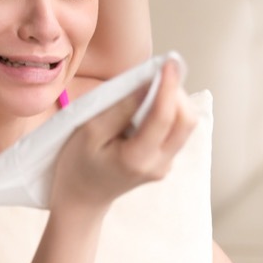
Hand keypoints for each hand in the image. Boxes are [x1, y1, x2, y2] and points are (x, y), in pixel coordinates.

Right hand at [50, 59, 195, 210]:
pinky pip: (175, 132)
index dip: (169, 86)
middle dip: (177, 93)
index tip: (169, 62)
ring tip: (153, 87)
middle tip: (159, 74)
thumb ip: (119, 109)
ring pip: (185, 126)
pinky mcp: (164, 163)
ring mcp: (164, 166)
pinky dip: (169, 113)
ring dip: (175, 102)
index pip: (163, 118)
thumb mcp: (89, 132)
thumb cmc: (77, 165)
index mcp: (137, 158)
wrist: (81, 200)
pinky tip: (150, 105)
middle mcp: (158, 165)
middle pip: (186, 121)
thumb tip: (146, 84)